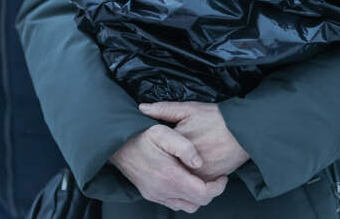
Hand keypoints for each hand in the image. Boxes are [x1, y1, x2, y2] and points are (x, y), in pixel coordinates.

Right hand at [110, 124, 227, 213]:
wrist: (116, 144)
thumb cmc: (142, 135)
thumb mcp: (163, 132)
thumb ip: (184, 147)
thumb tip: (199, 163)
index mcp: (169, 176)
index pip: (203, 194)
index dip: (218, 187)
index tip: (222, 176)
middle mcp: (162, 190)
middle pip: (198, 203)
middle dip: (212, 192)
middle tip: (216, 177)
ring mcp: (156, 194)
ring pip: (187, 206)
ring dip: (198, 196)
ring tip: (203, 178)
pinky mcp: (151, 194)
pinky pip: (175, 203)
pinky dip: (186, 196)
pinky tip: (188, 180)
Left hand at [139, 102, 249, 180]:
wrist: (244, 131)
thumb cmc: (218, 118)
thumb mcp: (191, 109)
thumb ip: (164, 109)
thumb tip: (142, 107)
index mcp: (177, 141)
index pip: (156, 148)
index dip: (157, 146)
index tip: (159, 144)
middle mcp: (185, 160)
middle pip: (166, 165)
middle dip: (165, 161)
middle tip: (169, 155)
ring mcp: (197, 172)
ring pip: (179, 177)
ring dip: (177, 172)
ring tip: (181, 162)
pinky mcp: (208, 179)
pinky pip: (193, 184)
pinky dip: (191, 177)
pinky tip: (193, 168)